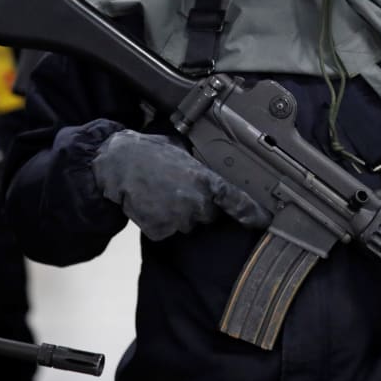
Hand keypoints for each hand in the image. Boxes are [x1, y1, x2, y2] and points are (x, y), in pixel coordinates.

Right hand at [91, 129, 271, 240]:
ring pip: (187, 223)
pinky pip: (167, 230)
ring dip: (178, 212)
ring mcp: (178, 219)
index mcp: (204, 180)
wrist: (117, 165)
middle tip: (177, 186)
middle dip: (198, 204)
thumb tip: (213, 168)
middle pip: (209, 213)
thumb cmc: (149, 152)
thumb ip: (201, 164)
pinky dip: (160, 221)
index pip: (236, 201)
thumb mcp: (182, 150)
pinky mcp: (160, 230)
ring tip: (160, 192)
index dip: (252, 213)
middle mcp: (196, 202)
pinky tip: (150, 203)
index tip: (263, 221)